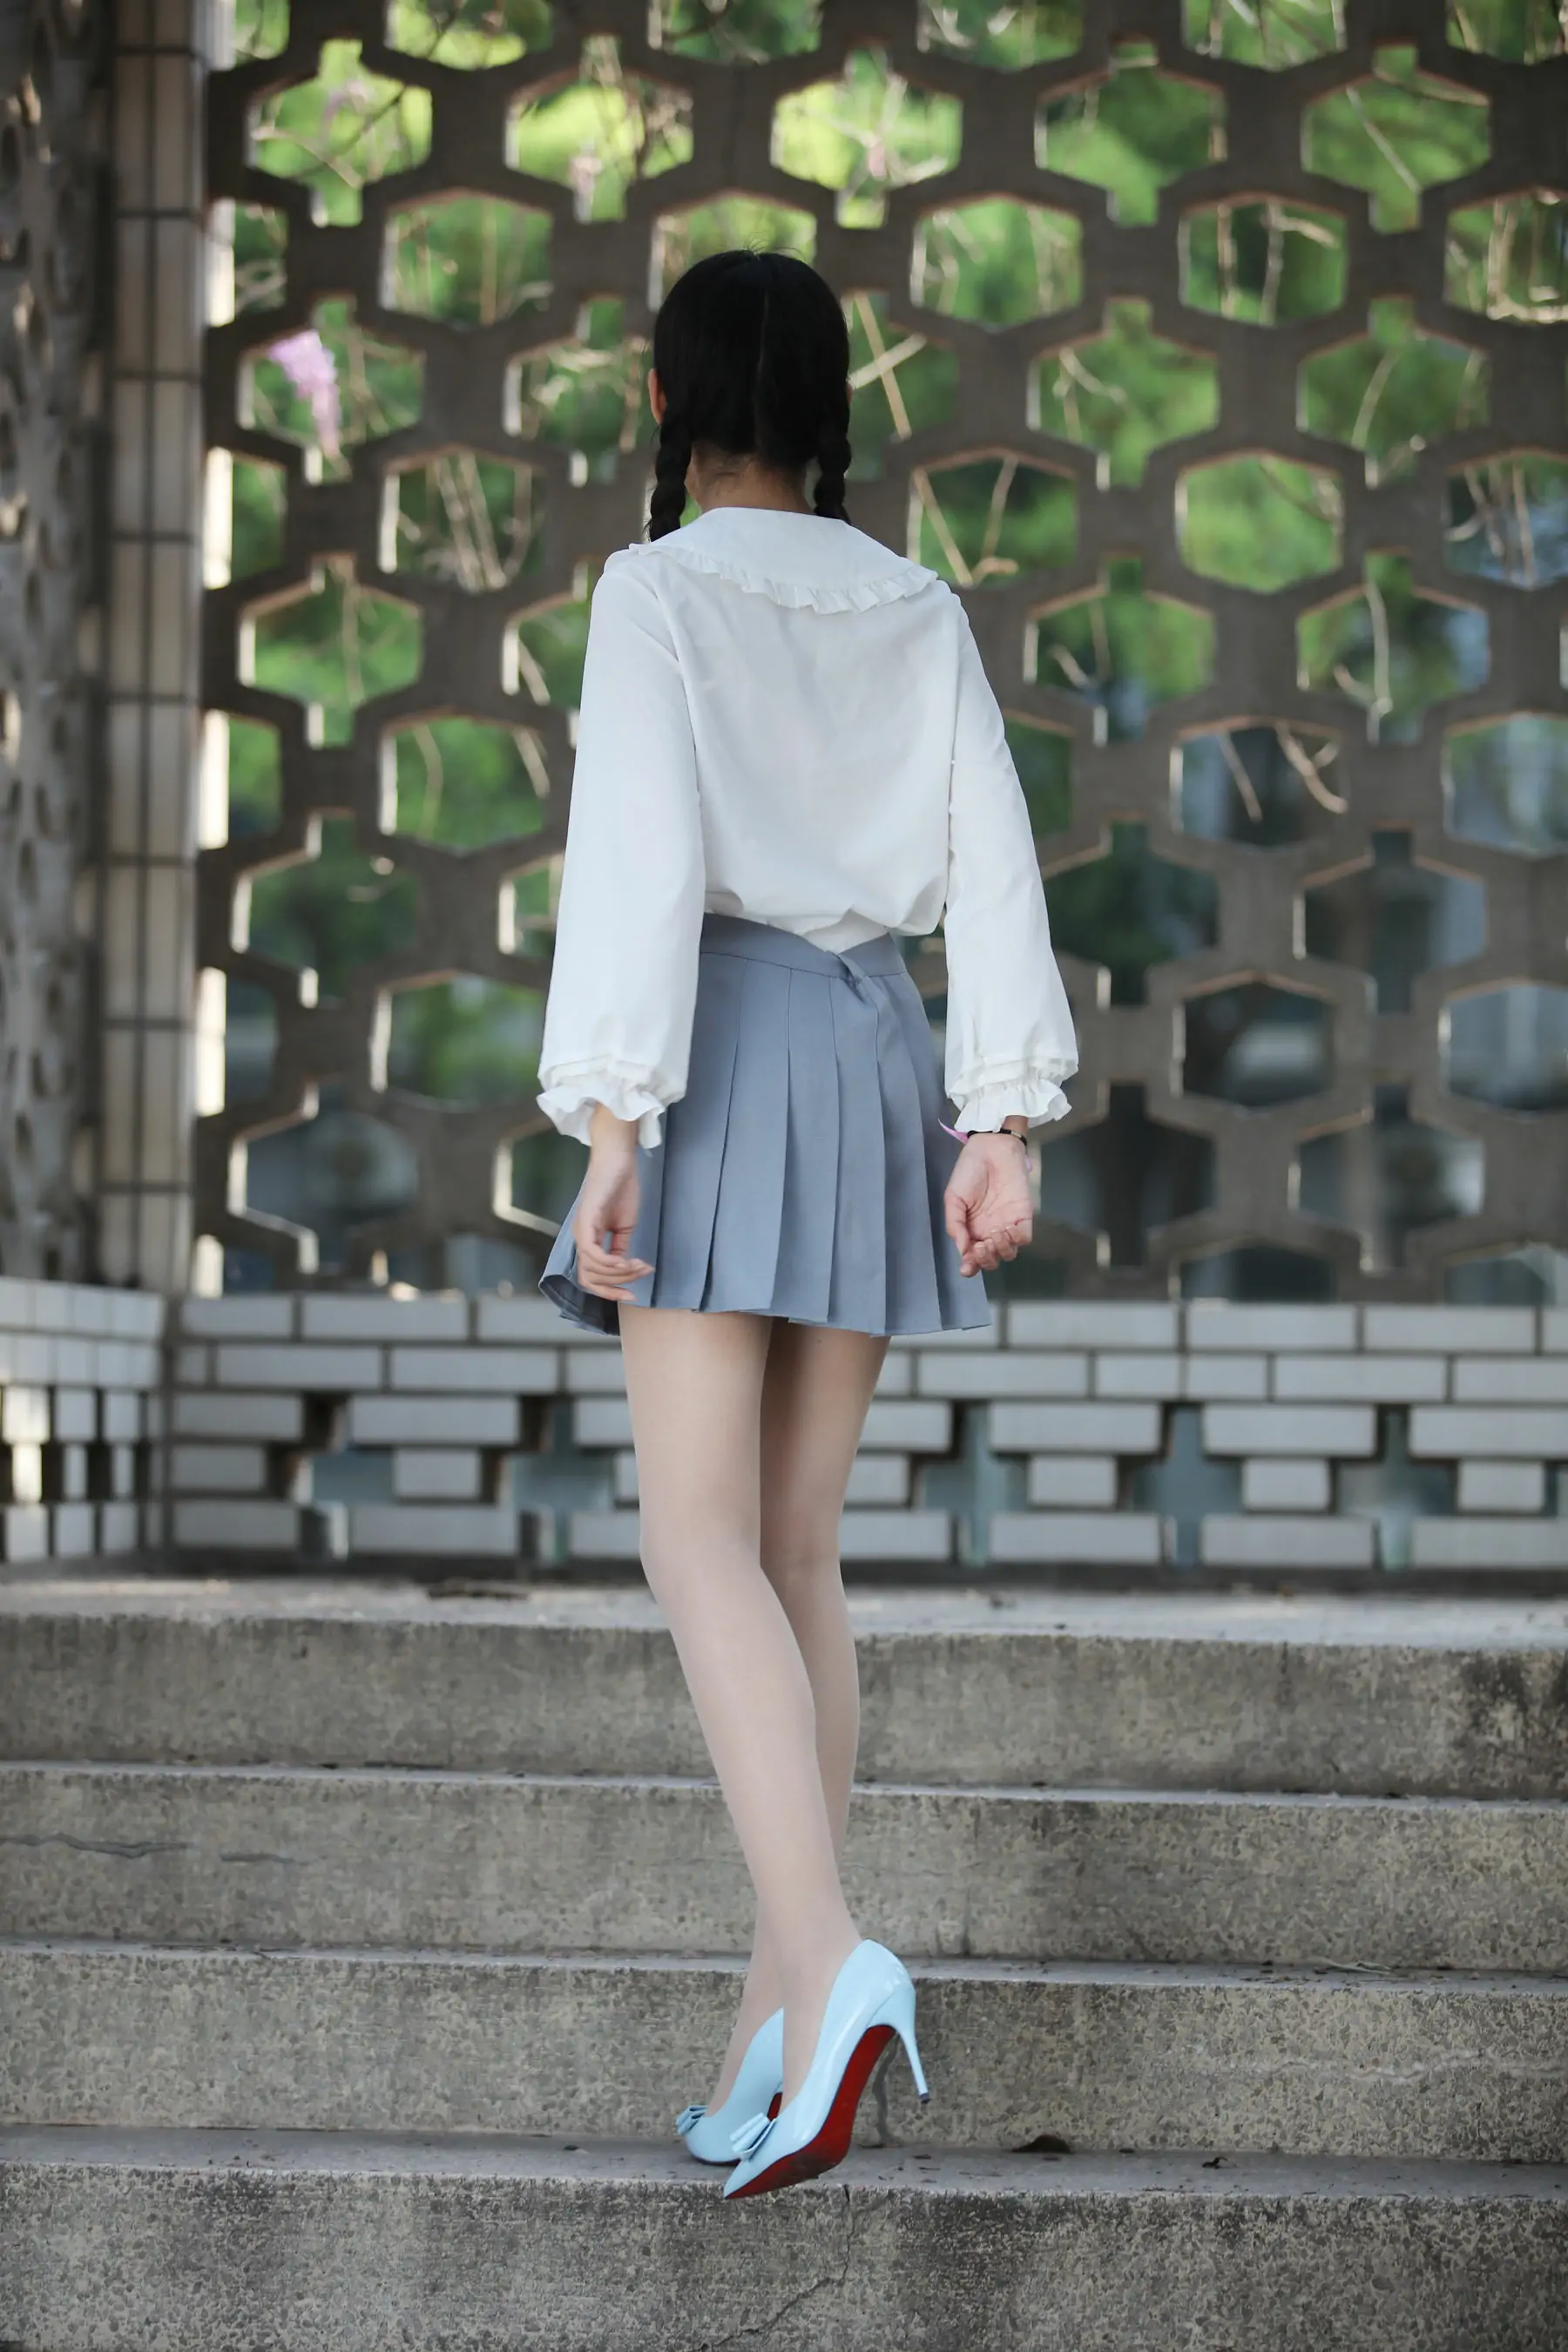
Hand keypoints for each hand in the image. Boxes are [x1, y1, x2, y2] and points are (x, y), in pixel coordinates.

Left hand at [573, 1128, 651, 1303]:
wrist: (618, 1162)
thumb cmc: (621, 1188)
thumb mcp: (624, 1226)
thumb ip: (620, 1248)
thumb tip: (623, 1267)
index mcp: (588, 1241)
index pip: (591, 1279)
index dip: (610, 1292)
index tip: (632, 1295)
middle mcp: (580, 1239)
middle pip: (590, 1280)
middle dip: (617, 1285)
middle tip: (642, 1275)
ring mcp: (581, 1231)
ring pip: (593, 1270)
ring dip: (620, 1273)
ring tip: (641, 1265)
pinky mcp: (586, 1222)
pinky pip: (593, 1254)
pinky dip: (610, 1263)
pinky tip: (628, 1260)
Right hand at [943, 1132, 1032, 1276]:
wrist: (990, 1149)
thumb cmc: (968, 1172)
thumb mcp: (953, 1198)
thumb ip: (955, 1225)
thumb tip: (962, 1250)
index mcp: (971, 1230)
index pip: (972, 1258)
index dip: (970, 1267)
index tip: (966, 1266)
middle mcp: (989, 1232)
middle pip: (991, 1261)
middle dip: (986, 1260)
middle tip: (980, 1246)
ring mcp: (1007, 1225)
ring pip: (1009, 1254)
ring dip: (1001, 1251)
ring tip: (993, 1234)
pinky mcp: (1023, 1216)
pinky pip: (1024, 1239)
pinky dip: (1016, 1240)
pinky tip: (1007, 1230)